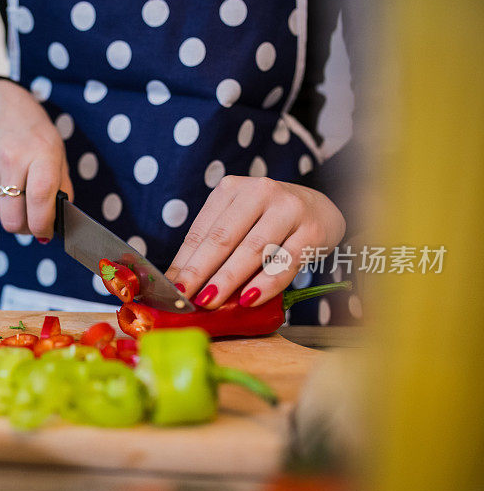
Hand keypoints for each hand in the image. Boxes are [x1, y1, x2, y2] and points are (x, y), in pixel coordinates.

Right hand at [0, 80, 73, 238]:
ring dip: (12, 212)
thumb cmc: (29, 128)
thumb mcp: (55, 149)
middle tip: (33, 221)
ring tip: (19, 193)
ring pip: (0, 214)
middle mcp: (11, 159)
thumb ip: (61, 185)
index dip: (44, 226)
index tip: (46, 232)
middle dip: (26, 228)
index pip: (41, 201)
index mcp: (40, 153)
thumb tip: (61, 218)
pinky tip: (3, 180)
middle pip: (14, 219)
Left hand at [165, 176, 345, 308]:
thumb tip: (181, 282)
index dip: (185, 261)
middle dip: (200, 271)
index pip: (202, 231)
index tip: (171, 287)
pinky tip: (249, 300)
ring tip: (210, 301)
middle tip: (185, 297)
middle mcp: (260, 192)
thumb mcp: (238, 222)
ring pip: (253, 250)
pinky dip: (265, 284)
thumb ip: (213, 246)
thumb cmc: (268, 220)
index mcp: (232, 189)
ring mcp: (289, 209)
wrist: (320, 208)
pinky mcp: (312, 231)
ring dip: (228, 279)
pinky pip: (284, 263)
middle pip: (224, 238)